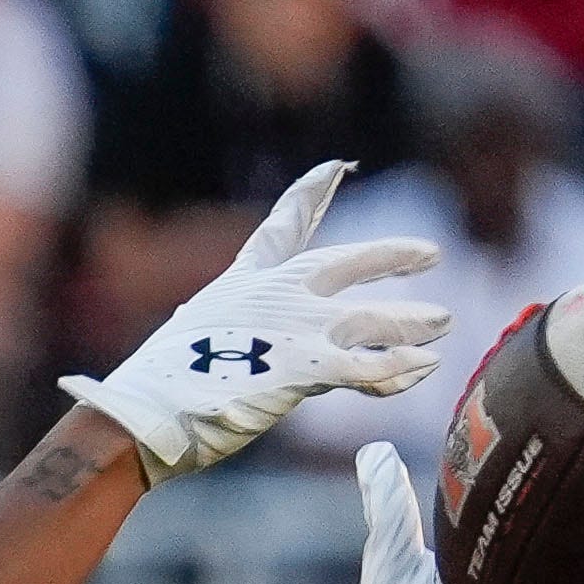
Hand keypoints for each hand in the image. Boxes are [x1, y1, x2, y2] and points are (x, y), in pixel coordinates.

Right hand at [60, 162, 453, 485]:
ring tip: (443, 324)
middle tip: (429, 253)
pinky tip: (423, 368)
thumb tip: (179, 373)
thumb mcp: (183, 350)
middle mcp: (273, 298)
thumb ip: (211, 347)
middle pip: (344, 263)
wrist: (141, 415)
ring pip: (370, 319)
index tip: (335, 167)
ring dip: (410, 321)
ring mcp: (292, 330)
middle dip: (388, 255)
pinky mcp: (304, 368)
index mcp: (239, 286)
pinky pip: (366, 368)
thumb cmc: (150, 395)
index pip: (278, 229)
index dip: (309, 196)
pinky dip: (395, 368)